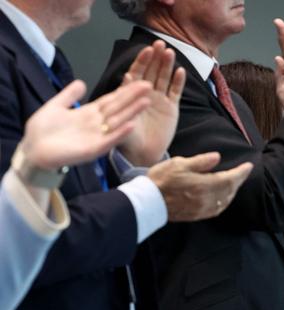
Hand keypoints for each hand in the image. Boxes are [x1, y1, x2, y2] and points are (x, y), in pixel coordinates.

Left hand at [21, 79, 150, 169]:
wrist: (32, 151)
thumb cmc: (41, 131)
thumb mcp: (55, 107)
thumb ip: (69, 95)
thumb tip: (81, 82)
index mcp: (88, 114)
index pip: (110, 100)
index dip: (124, 90)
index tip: (138, 81)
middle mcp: (96, 125)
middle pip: (118, 108)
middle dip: (133, 98)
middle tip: (149, 86)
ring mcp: (97, 137)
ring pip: (118, 122)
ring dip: (132, 113)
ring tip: (146, 102)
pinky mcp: (93, 150)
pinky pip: (109, 141)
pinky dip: (120, 133)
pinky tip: (131, 125)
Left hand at [118, 40, 185, 165]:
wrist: (142, 154)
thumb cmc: (127, 140)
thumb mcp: (118, 123)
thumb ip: (121, 106)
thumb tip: (124, 83)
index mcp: (131, 95)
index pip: (136, 74)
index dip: (141, 61)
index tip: (146, 50)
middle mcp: (145, 94)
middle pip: (151, 72)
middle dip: (155, 58)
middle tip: (160, 43)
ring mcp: (159, 100)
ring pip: (164, 78)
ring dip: (167, 65)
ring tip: (170, 53)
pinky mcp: (171, 108)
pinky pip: (175, 92)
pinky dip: (178, 82)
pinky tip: (181, 71)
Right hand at [147, 153, 252, 221]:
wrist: (147, 202)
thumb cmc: (161, 179)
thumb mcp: (179, 163)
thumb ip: (201, 161)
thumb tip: (217, 157)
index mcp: (203, 185)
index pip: (230, 178)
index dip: (241, 172)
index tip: (249, 166)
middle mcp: (206, 199)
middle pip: (230, 190)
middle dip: (238, 180)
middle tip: (243, 172)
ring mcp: (202, 209)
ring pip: (225, 201)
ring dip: (232, 191)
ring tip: (235, 182)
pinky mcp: (197, 215)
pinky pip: (217, 209)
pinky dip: (224, 201)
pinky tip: (223, 197)